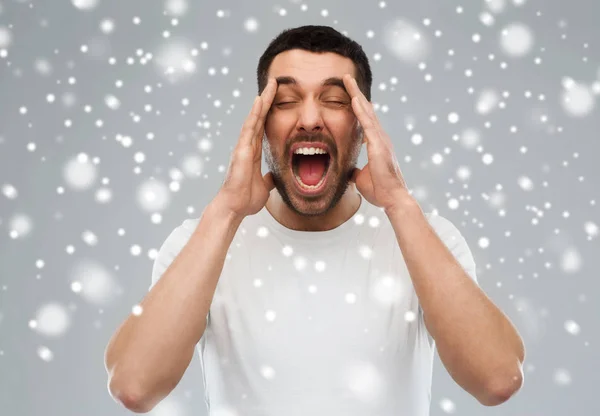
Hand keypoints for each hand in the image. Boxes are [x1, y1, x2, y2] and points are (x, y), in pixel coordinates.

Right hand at [215, 77, 277, 218]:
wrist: (235, 208)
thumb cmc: (246, 199)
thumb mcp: (265, 186)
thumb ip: (269, 178)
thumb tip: (275, 176)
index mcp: (254, 151)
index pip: (264, 125)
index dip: (270, 110)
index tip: (277, 96)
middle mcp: (248, 145)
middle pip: (259, 117)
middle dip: (267, 99)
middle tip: (274, 81)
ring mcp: (243, 146)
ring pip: (254, 119)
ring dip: (262, 101)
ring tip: (270, 84)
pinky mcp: (241, 151)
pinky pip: (249, 129)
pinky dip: (254, 114)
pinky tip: (259, 101)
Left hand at [343, 74, 412, 212]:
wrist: (392, 199)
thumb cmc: (380, 191)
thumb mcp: (361, 178)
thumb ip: (356, 172)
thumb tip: (349, 172)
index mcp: (376, 144)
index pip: (364, 120)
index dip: (357, 106)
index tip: (349, 93)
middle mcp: (380, 138)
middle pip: (366, 110)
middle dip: (356, 93)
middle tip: (346, 77)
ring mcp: (381, 140)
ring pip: (367, 112)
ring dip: (356, 95)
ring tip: (347, 80)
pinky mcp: (379, 145)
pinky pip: (368, 124)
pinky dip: (360, 110)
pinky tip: (354, 98)